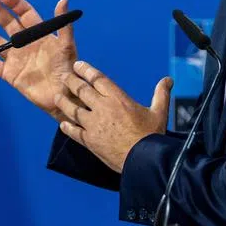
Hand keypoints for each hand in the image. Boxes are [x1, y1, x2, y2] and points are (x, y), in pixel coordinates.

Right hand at [0, 0, 78, 123]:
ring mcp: (16, 58)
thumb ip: (64, 24)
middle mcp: (25, 43)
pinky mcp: (10, 74)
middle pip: (7, 24)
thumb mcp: (68, 45)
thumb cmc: (69, 70)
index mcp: (38, 33)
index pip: (23, 13)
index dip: (13, 4)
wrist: (64, 96)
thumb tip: (64, 0)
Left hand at [57, 60, 171, 172]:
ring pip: (73, 110)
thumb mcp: (159, 112)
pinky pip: (74, 132)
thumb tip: (168, 80)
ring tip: (57, 97)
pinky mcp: (90, 141)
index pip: (98, 79)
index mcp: (118, 99)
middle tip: (64, 77)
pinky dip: (67, 127)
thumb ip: (161, 94)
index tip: (78, 65)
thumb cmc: (151, 136)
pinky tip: (62, 124)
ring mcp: (94, 125)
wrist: (143, 160)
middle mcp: (103, 108)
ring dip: (64, 102)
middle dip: (71, 81)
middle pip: (81, 90)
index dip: (86, 70)